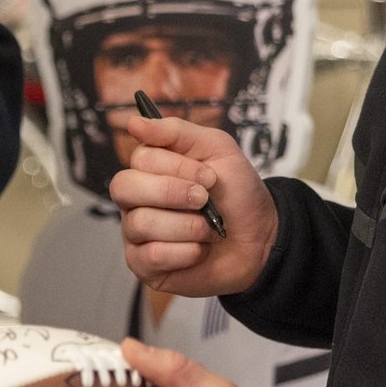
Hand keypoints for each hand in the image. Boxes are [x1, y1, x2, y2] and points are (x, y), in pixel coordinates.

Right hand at [108, 114, 277, 297]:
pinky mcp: (144, 264)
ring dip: (186, 225)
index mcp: (150, 168)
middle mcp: (137, 199)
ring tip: (208, 229)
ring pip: (140, 223)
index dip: (178, 167)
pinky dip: (184, 252)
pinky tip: (199, 249)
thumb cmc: (237, 193)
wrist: (261, 237)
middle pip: (124, 187)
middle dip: (172, 193)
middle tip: (204, 200)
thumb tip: (134, 123)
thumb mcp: (216, 148)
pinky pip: (150, 255)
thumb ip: (174, 131)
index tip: (209, 177)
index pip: (141, 158)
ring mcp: (136, 233)